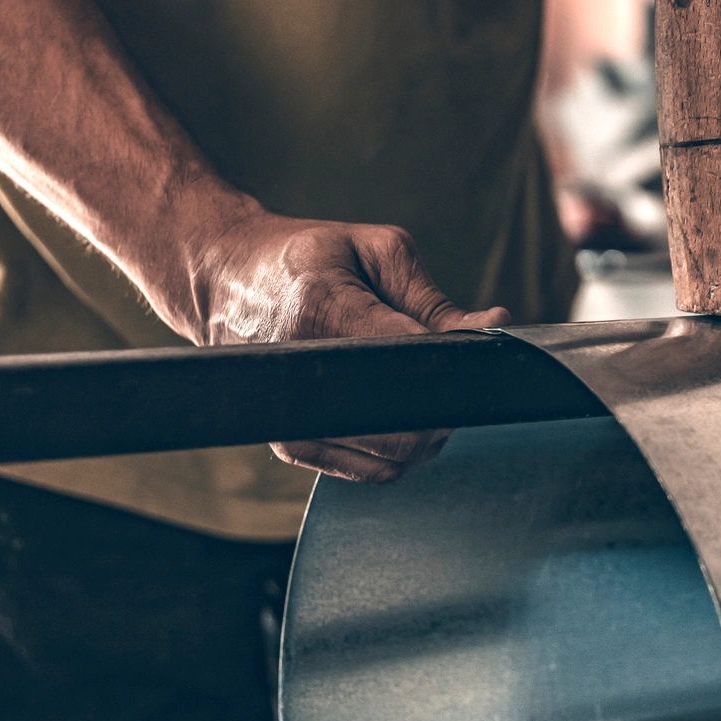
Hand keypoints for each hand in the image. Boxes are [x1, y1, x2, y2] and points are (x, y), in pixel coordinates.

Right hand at [187, 211, 509, 481]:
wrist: (224, 281)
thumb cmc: (309, 259)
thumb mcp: (377, 251)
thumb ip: (435, 298)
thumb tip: (495, 325)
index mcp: (322, 308)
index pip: (411, 361)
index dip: (454, 366)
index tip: (472, 356)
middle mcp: (300, 371)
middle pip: (407, 427)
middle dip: (447, 407)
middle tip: (451, 377)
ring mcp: (291, 416)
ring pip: (394, 458)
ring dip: (427, 433)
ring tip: (417, 389)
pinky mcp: (289, 444)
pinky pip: (370, 469)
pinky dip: (397, 449)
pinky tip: (394, 412)